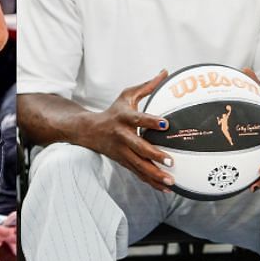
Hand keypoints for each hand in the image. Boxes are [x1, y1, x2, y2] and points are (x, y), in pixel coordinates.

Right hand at [79, 69, 175, 190]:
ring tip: (171, 180)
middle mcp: (122, 136)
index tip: (165, 123)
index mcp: (124, 118)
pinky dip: (151, 182)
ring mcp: (121, 152)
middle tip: (170, 160)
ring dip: (154, 174)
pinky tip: (165, 188)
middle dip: (154, 155)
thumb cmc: (113, 111)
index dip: (151, 121)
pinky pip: (138, 174)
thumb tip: (165, 72)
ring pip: (139, 165)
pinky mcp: (123, 162)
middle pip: (138, 147)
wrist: (88, 130)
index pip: (138, 119)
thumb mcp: (126, 96)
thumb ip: (147, 86)